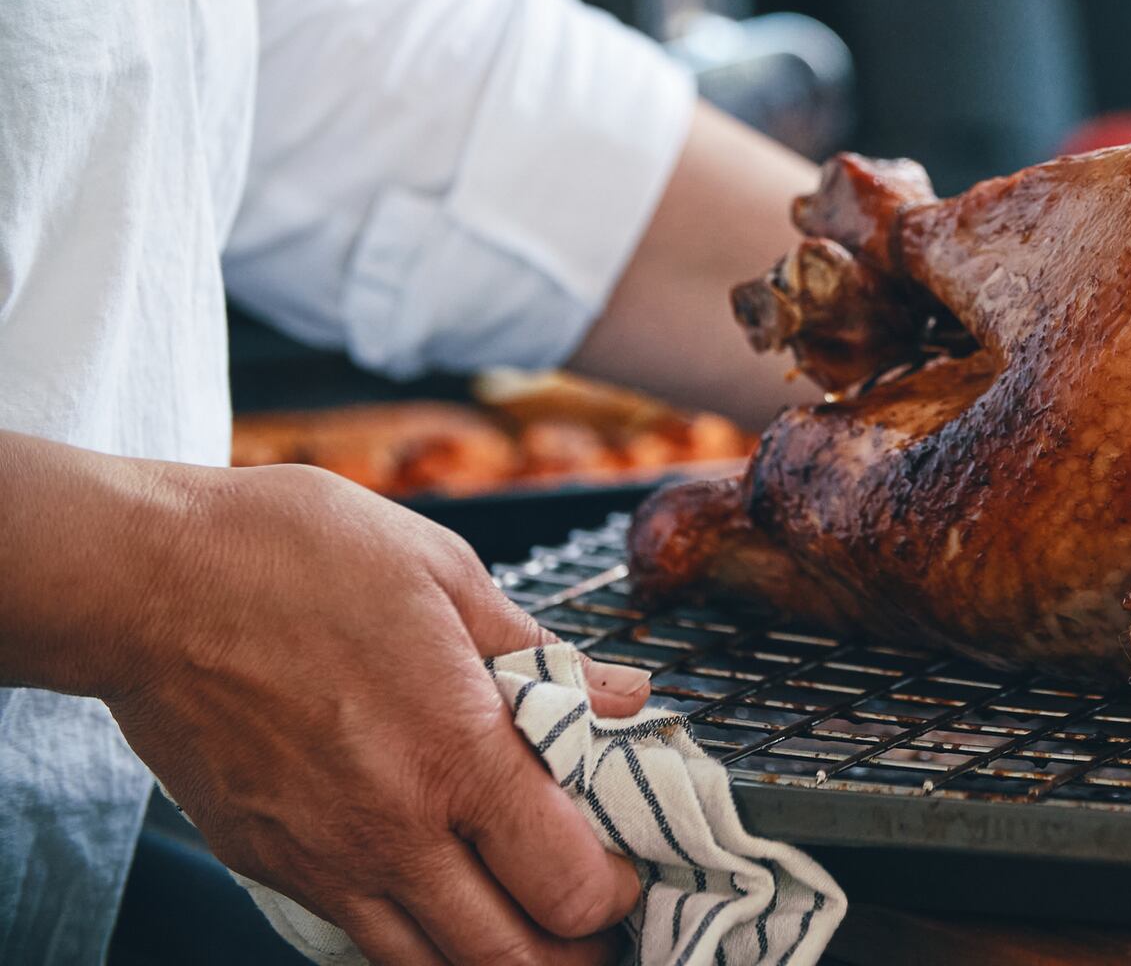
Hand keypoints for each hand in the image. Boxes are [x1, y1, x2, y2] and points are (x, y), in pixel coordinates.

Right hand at [107, 462, 650, 964]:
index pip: (569, 881)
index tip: (630, 867)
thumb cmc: (295, 558)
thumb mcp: (445, 575)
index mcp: (458, 752)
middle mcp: (394, 829)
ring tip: (531, 930)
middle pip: (510, 957)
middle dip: (571, 954)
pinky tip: (440, 905)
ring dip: (496, 961)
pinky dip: (415, 944)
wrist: (147, 582)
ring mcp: (325, 861)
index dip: (618, 892)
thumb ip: (539, 652)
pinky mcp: (272, 866)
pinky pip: (361, 939)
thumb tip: (624, 694)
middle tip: (598, 928)